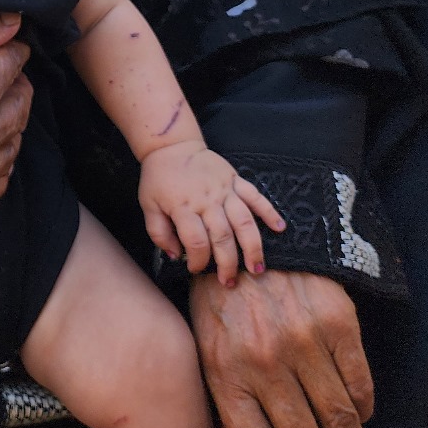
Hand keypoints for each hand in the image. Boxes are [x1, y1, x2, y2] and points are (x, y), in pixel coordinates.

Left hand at [139, 143, 285, 284]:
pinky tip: (280, 228)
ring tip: (257, 268)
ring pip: (244, 221)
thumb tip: (174, 256)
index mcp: (183, 206)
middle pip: (223, 236)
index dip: (197, 260)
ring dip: (253, 246)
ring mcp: (224, 189)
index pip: (196, 241)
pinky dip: (269, 211)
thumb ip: (158, 232)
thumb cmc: (159, 178)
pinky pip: (256, 196)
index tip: (195, 269)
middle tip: (229, 282)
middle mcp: (207, 200)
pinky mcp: (235, 180)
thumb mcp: (148, 204)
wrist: (171, 146)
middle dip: (228, 263)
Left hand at [191, 270, 373, 427]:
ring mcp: (304, 342)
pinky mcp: (338, 324)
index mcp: (227, 372)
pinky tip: (358, 416)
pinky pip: (359, 386)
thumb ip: (221, 400)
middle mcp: (265, 362)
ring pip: (339, 419)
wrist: (249, 241)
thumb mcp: (206, 348)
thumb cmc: (222, 303)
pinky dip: (362, 409)